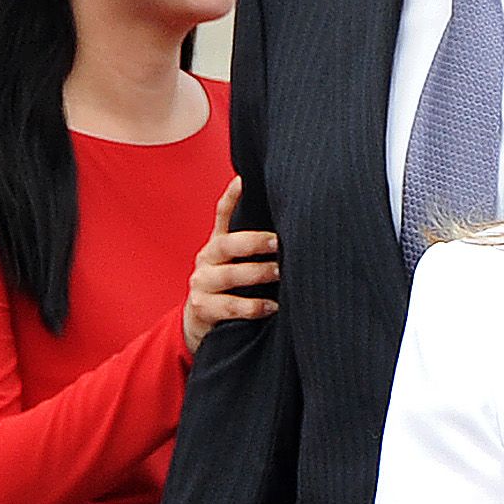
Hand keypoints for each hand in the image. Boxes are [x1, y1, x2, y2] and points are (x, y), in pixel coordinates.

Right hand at [183, 176, 278, 354]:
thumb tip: (300, 226)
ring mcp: (203, 283)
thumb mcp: (241, 263)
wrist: (203, 324)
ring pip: (229, 275)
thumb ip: (259, 248)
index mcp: (219, 244)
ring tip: (280, 273)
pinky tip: (272, 307)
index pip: (223, 213)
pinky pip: (229, 306)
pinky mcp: (203, 307)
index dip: (233, 196)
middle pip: (227, 243)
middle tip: (280, 241)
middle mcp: (208, 258)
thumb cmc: (235, 289)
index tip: (245, 179)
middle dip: (254, 241)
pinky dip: (252, 306)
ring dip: (257, 273)